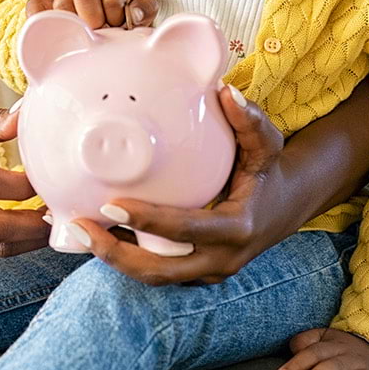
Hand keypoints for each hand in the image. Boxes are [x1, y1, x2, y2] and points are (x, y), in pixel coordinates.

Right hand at [25, 0, 156, 29]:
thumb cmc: (126, 25)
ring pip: (60, 5)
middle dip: (94, 21)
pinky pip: (35, 8)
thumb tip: (133, 15)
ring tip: (81, 39)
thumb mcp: (142, 15)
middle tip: (99, 35)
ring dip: (72, 24)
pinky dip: (39, 18)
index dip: (116, 17)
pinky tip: (52, 32)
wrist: (109, 39)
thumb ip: (144, 10)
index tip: (119, 30)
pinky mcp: (46, 10)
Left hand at [69, 83, 287, 284]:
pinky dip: (130, 258)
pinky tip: (101, 234)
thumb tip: (225, 91)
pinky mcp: (199, 274)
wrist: (288, 204)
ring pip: (156, 278)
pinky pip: (160, 273)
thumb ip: (248, 119)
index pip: (185, 230)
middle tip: (80, 225)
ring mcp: (210, 272)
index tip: (110, 204)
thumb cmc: (270, 169)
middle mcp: (223, 260)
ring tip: (81, 230)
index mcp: (237, 228)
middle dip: (116, 254)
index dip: (147, 221)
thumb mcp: (266, 143)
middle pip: (161, 272)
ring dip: (116, 259)